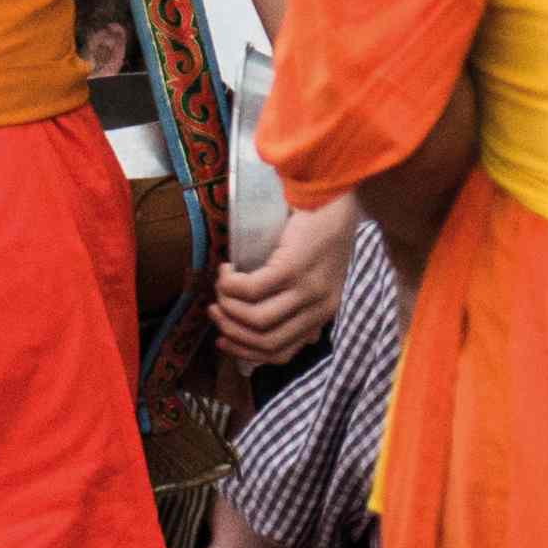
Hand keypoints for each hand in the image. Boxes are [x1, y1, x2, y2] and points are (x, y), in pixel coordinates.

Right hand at [212, 188, 361, 365]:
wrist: (333, 194)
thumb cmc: (323, 229)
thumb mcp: (319, 274)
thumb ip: (303, 303)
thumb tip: (272, 327)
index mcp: (324, 313)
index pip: (282, 352)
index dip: (246, 351)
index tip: (222, 340)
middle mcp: (318, 307)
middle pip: (266, 341)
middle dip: (232, 331)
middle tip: (214, 310)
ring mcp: (306, 290)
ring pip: (255, 319)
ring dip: (228, 306)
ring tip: (220, 287)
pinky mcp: (292, 269)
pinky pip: (251, 290)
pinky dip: (231, 284)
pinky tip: (227, 269)